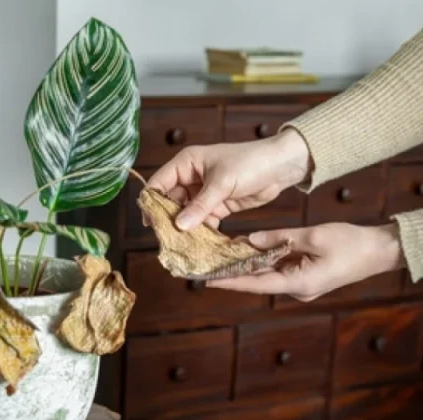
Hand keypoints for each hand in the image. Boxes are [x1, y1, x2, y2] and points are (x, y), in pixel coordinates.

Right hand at [146, 128, 310, 229]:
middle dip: (168, 219)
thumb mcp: (222, 183)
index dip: (151, 202)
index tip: (149, 223)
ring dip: (185, 228)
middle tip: (165, 239)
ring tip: (180, 245)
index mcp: (186, 163)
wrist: (281, 167)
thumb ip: (200, 205)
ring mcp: (203, 193)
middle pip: (170, 201)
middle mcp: (190, 177)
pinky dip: (201, 231)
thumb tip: (179, 225)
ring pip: (186, 214)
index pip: (159, 183)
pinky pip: (203, 220)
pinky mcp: (217, 205)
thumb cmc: (250, 162)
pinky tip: (199, 244)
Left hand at [205, 222, 405, 301]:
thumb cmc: (351, 243)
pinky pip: (279, 270)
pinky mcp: (306, 278)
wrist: (381, 251)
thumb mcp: (312, 236)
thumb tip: (249, 240)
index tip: (207, 280)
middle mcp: (298, 290)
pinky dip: (264, 261)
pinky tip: (249, 250)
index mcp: (299, 283)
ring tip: (222, 254)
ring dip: (249, 264)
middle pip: (259, 280)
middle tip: (208, 263)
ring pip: (268, 274)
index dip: (230, 281)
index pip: (256, 283)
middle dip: (234, 271)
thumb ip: (279, 238)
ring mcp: (302, 286)